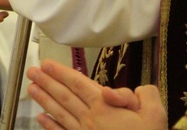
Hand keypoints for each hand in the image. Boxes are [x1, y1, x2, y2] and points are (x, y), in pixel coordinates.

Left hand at [26, 60, 166, 129]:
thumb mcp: (154, 113)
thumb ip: (141, 94)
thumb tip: (118, 89)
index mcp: (105, 106)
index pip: (78, 83)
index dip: (61, 72)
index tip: (47, 64)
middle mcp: (91, 119)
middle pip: (64, 96)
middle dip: (46, 82)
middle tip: (32, 71)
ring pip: (60, 113)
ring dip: (44, 99)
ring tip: (31, 88)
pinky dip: (50, 126)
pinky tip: (41, 118)